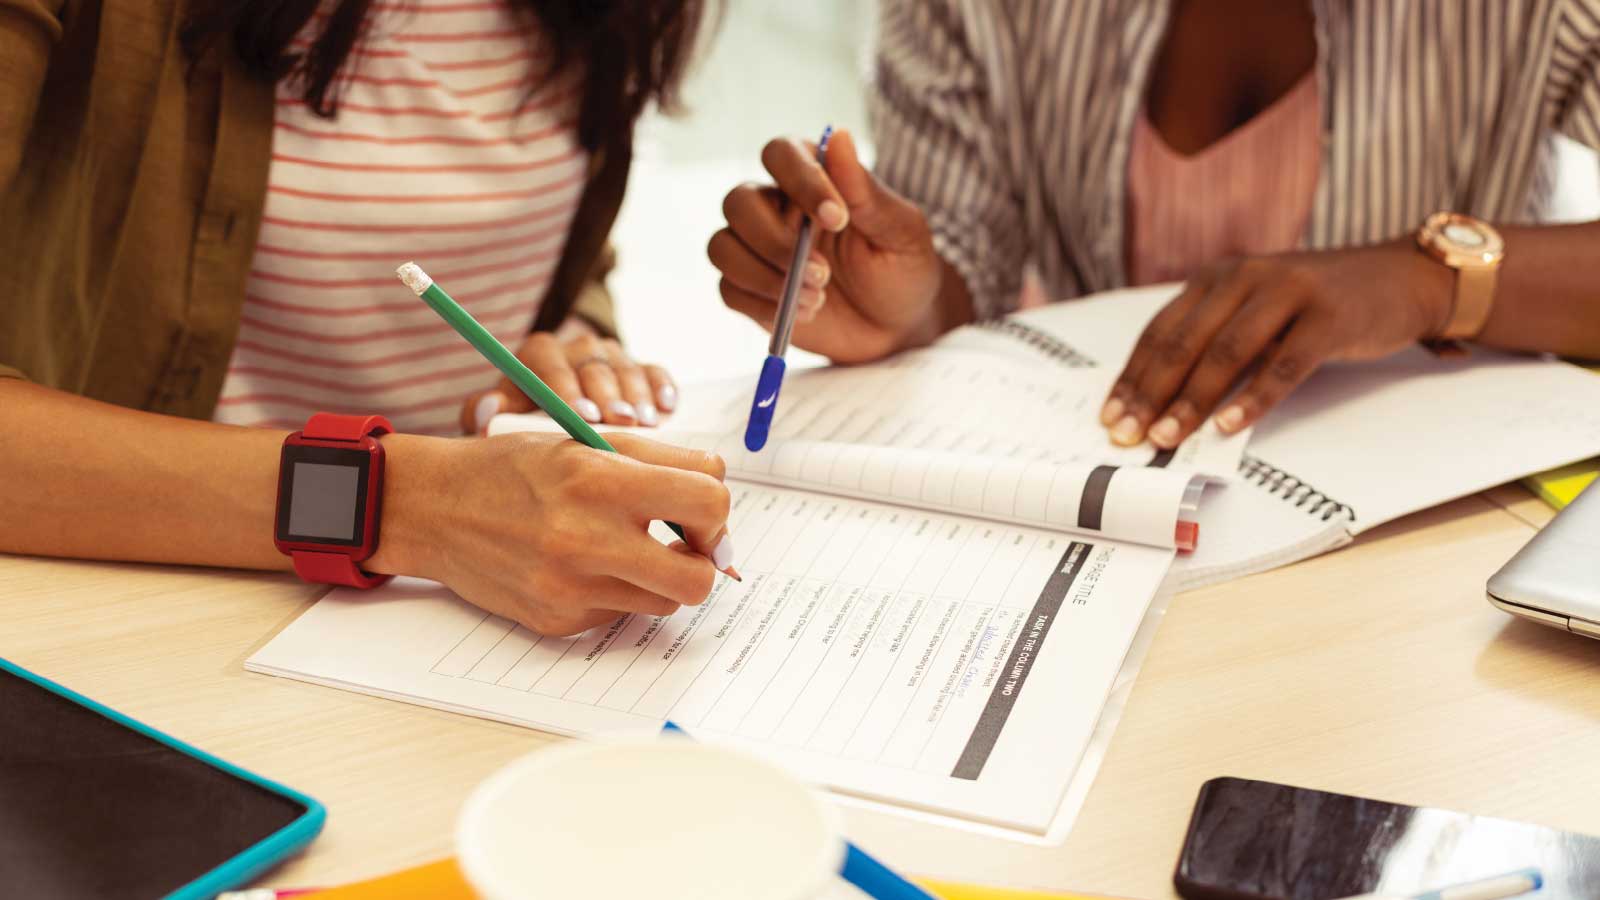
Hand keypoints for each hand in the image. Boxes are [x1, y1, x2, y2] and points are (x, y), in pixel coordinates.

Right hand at [372, 432, 734, 636]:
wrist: (434, 509)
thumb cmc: (517, 468)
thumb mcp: (587, 442)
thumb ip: (663, 461)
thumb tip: (720, 501)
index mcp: (599, 480)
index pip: (707, 501)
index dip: (717, 511)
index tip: (702, 513)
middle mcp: (585, 538)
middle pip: (698, 578)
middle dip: (704, 562)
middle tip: (684, 545)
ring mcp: (570, 588)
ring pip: (665, 602)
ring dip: (660, 577)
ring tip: (626, 549)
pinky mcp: (557, 620)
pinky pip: (620, 614)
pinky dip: (615, 591)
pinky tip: (581, 566)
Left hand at [460, 332, 677, 433]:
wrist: (554, 402)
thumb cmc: (524, 415)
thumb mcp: (501, 411)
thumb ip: (483, 412)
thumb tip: (485, 412)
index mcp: (539, 353)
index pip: (553, 368)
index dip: (568, 392)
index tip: (582, 416)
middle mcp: (577, 347)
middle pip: (595, 368)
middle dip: (609, 396)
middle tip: (622, 421)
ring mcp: (611, 355)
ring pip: (627, 369)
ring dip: (639, 396)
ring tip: (648, 422)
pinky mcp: (639, 366)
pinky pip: (655, 370)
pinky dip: (663, 386)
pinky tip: (669, 406)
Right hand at [707, 128, 958, 362]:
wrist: (897, 325)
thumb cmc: (902, 269)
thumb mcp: (900, 231)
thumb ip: (865, 190)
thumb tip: (838, 135)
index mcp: (812, 179)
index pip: (780, 154)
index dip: (800, 181)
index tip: (837, 219)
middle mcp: (776, 207)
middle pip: (738, 202)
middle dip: (774, 242)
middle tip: (822, 274)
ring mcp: (758, 249)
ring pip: (723, 247)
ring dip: (764, 276)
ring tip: (816, 298)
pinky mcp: (751, 290)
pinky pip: (729, 289)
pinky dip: (763, 305)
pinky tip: (805, 313)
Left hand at [1101, 242, 1452, 447]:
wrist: (1403, 276)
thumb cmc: (1319, 304)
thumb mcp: (1256, 309)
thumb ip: (1215, 341)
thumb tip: (1161, 401)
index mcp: (1218, 277)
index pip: (1160, 331)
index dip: (1132, 376)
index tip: (1109, 416)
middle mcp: (1245, 276)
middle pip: (1185, 342)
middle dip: (1150, 394)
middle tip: (1127, 436)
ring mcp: (1288, 292)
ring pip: (1226, 353)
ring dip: (1191, 400)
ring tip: (1166, 437)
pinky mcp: (1329, 317)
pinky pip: (1283, 364)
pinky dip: (1253, 399)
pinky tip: (1228, 427)